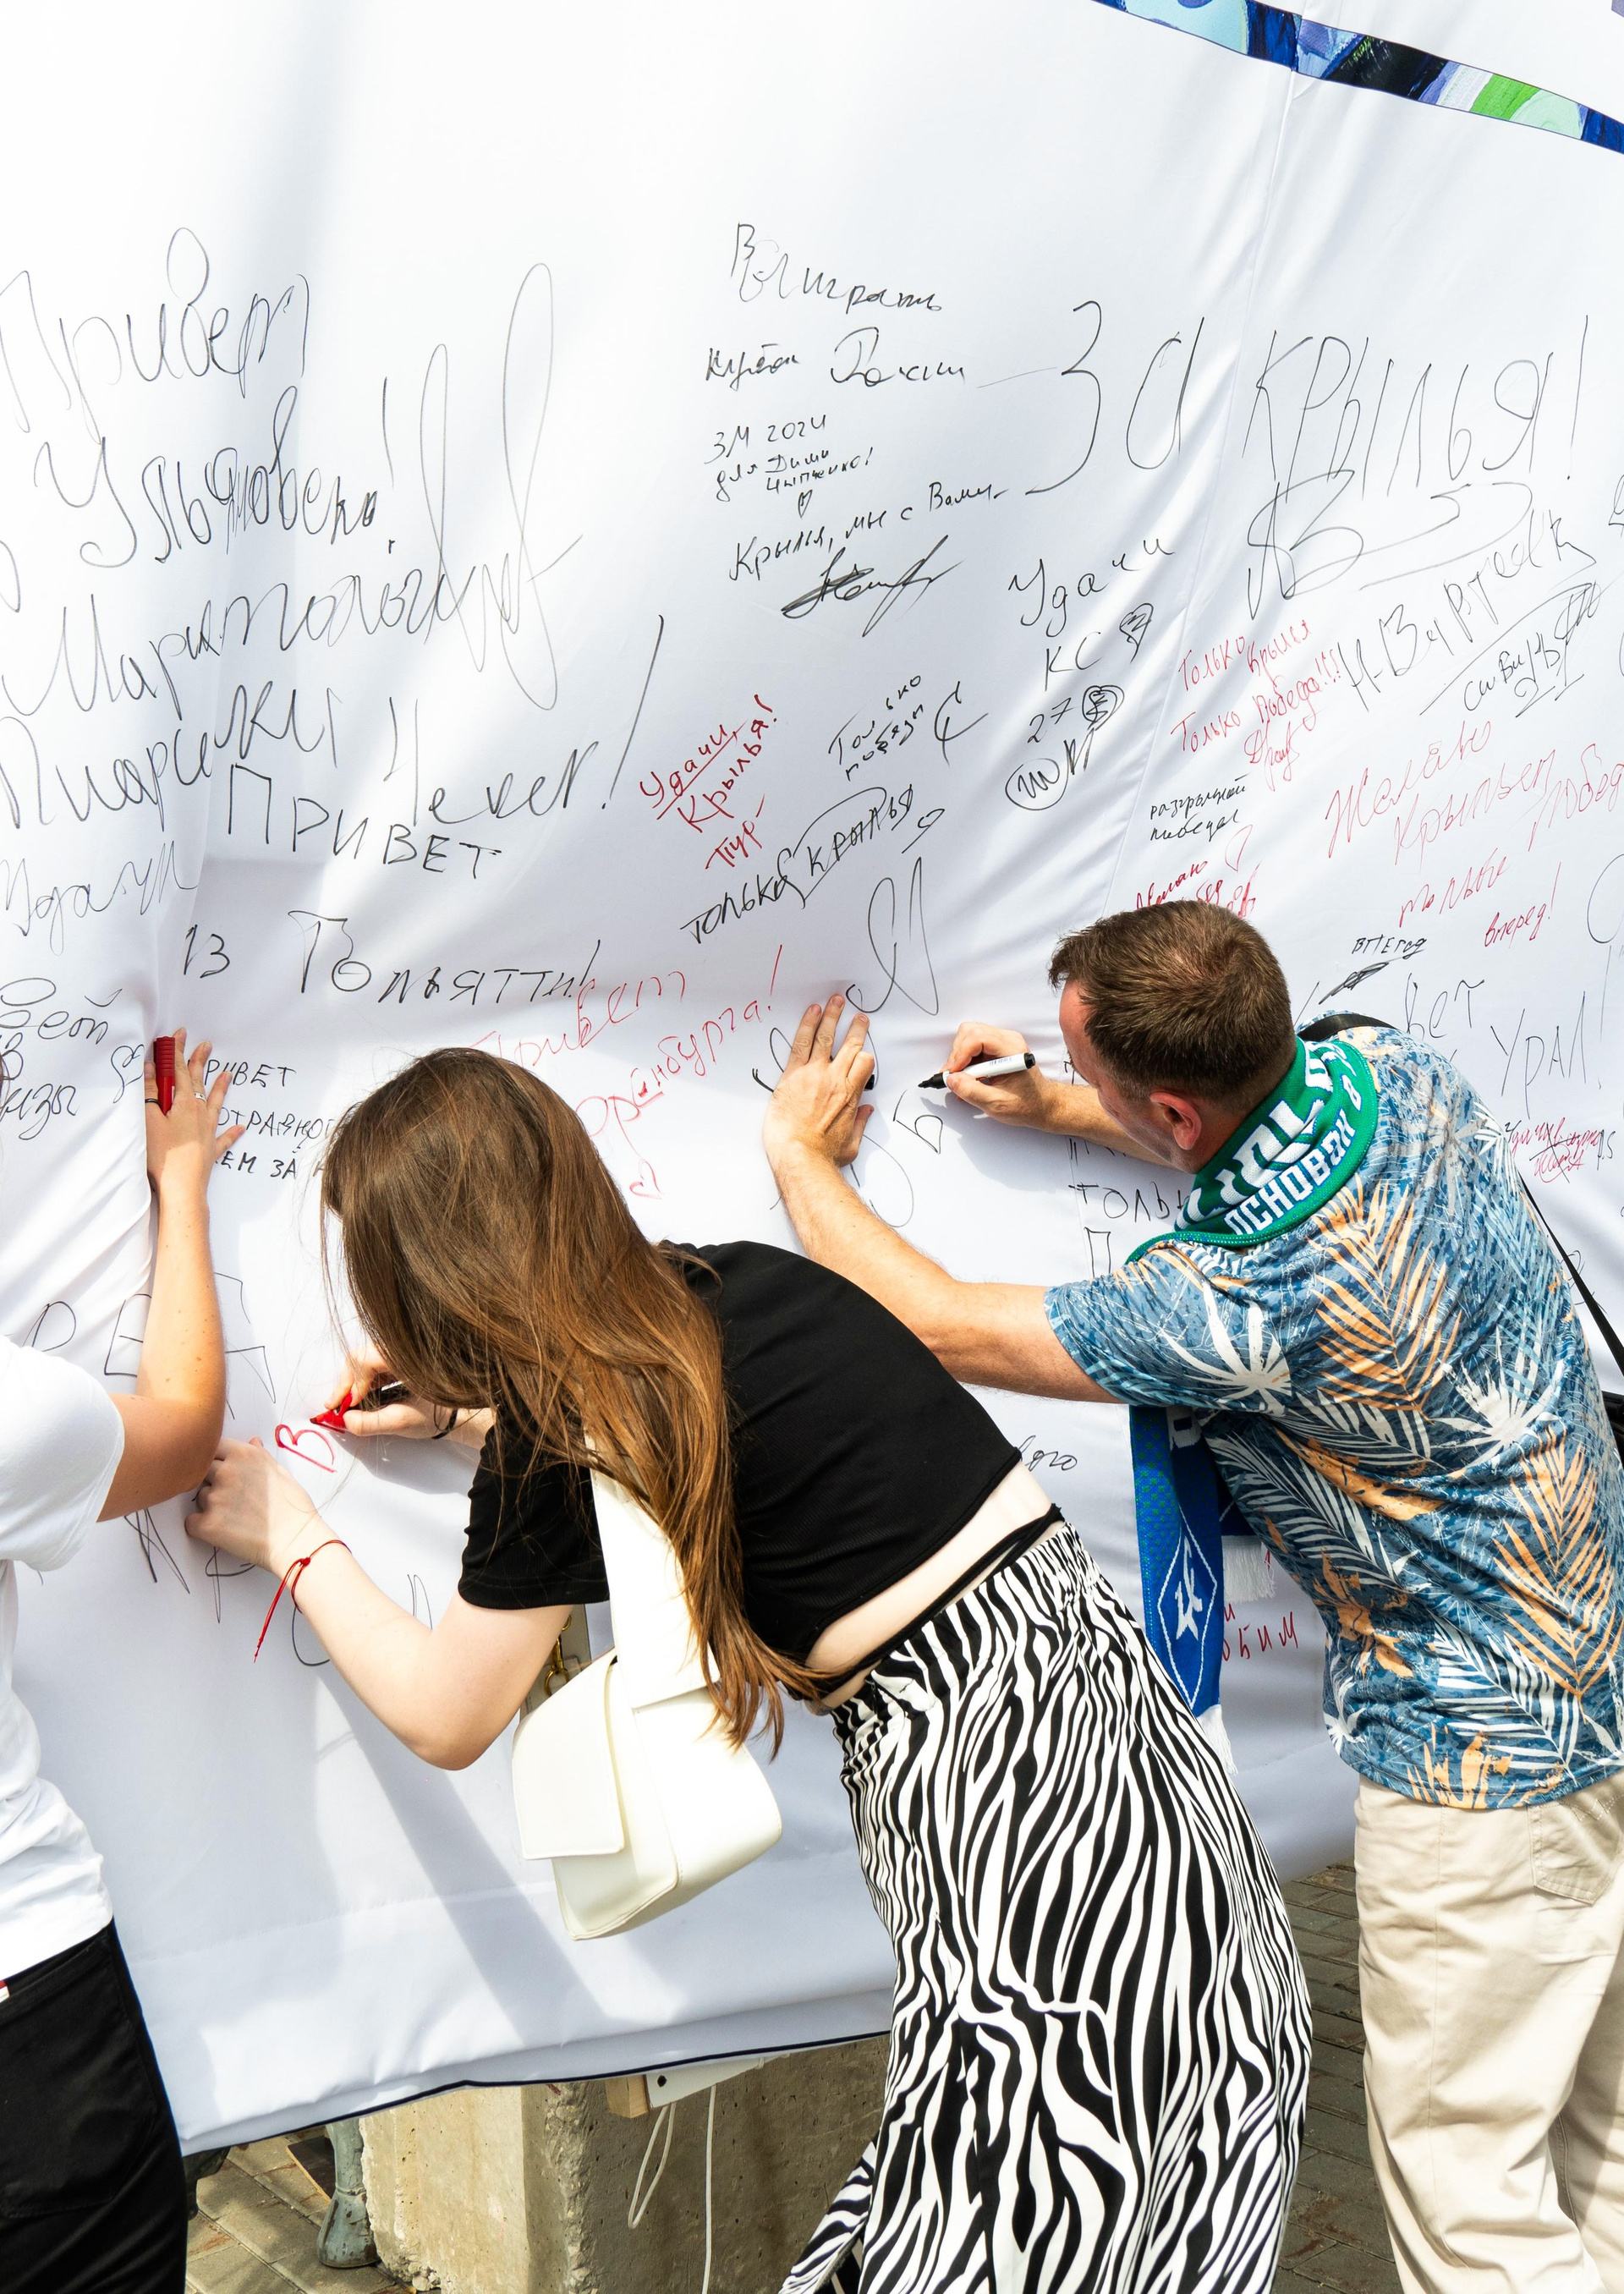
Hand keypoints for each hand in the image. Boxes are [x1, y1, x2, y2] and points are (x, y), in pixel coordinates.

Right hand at [145, 1028, 243, 1201]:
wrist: (182, 1187)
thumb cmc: (163, 1155)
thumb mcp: (148, 1120)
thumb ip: (150, 1094)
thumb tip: (150, 1068)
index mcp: (183, 1104)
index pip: (178, 1071)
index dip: (176, 1052)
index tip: (178, 1035)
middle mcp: (199, 1113)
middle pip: (198, 1082)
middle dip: (198, 1062)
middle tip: (205, 1045)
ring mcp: (207, 1131)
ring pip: (215, 1103)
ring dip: (219, 1087)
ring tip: (227, 1073)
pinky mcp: (211, 1149)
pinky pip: (224, 1137)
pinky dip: (232, 1131)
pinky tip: (241, 1127)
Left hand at [185, 1437, 321, 1578]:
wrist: (295, 1540)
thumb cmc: (293, 1506)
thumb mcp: (281, 1472)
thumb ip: (260, 1455)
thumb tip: (252, 1441)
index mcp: (243, 1454)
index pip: (213, 1446)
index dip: (217, 1458)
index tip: (224, 1469)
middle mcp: (225, 1471)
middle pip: (202, 1470)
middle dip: (212, 1481)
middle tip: (231, 1497)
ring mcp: (214, 1497)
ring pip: (198, 1496)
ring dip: (209, 1504)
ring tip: (233, 1516)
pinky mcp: (207, 1523)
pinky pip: (192, 1522)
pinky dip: (202, 1527)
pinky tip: (222, 1530)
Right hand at [322, 1353, 493, 1448]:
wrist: (457, 1412)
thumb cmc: (438, 1415)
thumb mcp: (403, 1421)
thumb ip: (372, 1423)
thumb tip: (346, 1420)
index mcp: (406, 1357)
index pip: (366, 1358)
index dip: (353, 1381)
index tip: (347, 1405)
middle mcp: (400, 1349)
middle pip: (361, 1356)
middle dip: (347, 1382)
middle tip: (335, 1406)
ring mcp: (397, 1353)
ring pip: (364, 1360)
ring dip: (352, 1382)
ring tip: (346, 1404)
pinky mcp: (396, 1361)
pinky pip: (372, 1366)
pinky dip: (362, 1382)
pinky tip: (360, 1398)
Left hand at [764, 996, 874, 1173]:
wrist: (799, 1156)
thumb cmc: (823, 1155)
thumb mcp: (851, 1143)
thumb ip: (859, 1123)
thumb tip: (866, 1111)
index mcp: (850, 1095)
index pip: (865, 1063)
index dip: (865, 1056)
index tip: (862, 1053)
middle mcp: (835, 1080)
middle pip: (851, 1046)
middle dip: (856, 1028)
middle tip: (859, 1017)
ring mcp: (814, 1074)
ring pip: (827, 1037)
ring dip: (834, 1016)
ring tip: (837, 1000)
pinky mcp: (793, 1074)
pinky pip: (802, 1042)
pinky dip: (808, 1024)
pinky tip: (813, 1010)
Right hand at [943, 1022, 1058, 1129]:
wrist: (1041, 1104)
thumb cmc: (1025, 1104)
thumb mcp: (996, 1104)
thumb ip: (971, 1091)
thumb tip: (951, 1079)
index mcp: (1012, 1050)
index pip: (978, 1037)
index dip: (960, 1054)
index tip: (952, 1073)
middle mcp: (1007, 1040)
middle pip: (971, 1031)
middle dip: (957, 1054)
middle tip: (953, 1076)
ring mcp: (1002, 1042)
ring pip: (969, 1036)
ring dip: (960, 1057)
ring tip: (961, 1079)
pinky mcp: (997, 1047)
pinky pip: (973, 1045)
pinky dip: (965, 1060)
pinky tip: (968, 1078)